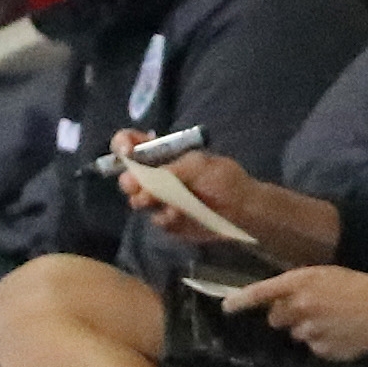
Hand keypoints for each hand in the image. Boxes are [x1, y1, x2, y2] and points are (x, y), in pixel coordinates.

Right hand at [115, 136, 340, 267]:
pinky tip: (182, 216)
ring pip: (138, 202)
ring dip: (148, 202)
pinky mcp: (169, 221)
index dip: (123, 145)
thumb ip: (169, 170)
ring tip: (170, 204)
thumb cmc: (226, 180)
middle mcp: (159, 177)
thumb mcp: (200, 166)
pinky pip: (157, 221)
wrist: (244, 211)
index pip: (133, 144)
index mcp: (165, 155)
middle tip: (139, 188)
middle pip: (128, 177)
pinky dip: (167, 219)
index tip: (124, 151)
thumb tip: (138, 179)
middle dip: (130, 182)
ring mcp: (162, 200)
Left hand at [224, 266, 367, 361]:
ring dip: (306, 328)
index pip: (262, 292)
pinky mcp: (322, 351)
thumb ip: (301, 285)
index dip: (241, 301)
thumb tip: (280, 300)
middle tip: (308, 309)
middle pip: (275, 318)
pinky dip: (322, 342)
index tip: (226, 308)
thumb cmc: (361, 287)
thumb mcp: (328, 275)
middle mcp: (300, 307)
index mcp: (301, 283)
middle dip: (285, 315)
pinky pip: (313, 348)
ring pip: (295, 334)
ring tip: (332, 321)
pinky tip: (341, 334)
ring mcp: (310, 332)